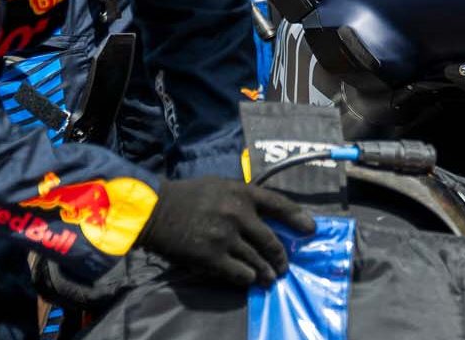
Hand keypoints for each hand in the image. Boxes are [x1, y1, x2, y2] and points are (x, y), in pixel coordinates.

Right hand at [135, 177, 316, 286]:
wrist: (154, 210)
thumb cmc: (187, 195)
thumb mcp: (220, 185)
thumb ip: (243, 197)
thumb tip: (264, 213)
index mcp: (243, 193)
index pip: (280, 205)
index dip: (299, 218)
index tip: (310, 229)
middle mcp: (239, 214)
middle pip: (271, 240)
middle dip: (281, 257)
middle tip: (285, 266)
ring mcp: (226, 236)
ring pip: (257, 259)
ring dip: (267, 272)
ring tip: (271, 278)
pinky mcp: (211, 256)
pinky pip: (237, 272)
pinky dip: (247, 278)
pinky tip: (250, 280)